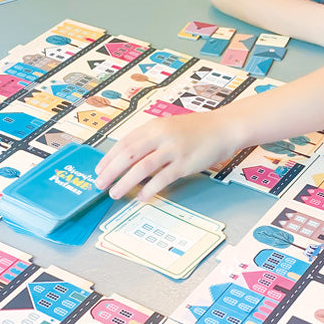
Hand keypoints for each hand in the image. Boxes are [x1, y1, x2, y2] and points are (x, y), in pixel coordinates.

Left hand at [95, 111, 241, 200]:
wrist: (223, 128)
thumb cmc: (197, 129)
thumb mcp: (169, 127)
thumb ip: (151, 140)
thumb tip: (129, 158)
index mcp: (154, 126)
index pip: (125, 142)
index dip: (109, 157)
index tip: (99, 169)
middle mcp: (161, 136)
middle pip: (128, 154)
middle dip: (111, 171)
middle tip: (100, 184)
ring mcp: (173, 150)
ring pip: (142, 167)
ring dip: (125, 182)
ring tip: (115, 193)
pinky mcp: (185, 163)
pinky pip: (162, 178)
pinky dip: (149, 189)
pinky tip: (142, 197)